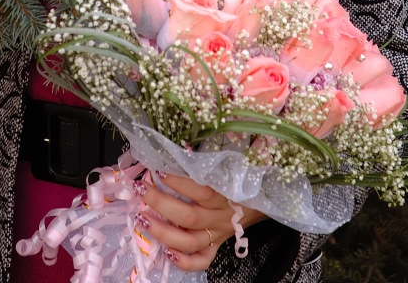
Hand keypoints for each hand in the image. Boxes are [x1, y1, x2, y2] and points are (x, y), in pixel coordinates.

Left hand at [137, 171, 266, 271]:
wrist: (265, 198)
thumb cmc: (244, 176)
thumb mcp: (233, 163)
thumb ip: (210, 159)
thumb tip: (183, 147)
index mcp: (226, 193)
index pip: (199, 189)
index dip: (177, 181)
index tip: (156, 168)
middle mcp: (220, 217)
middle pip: (188, 216)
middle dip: (161, 203)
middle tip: (141, 189)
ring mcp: (217, 234)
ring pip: (190, 241)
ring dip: (164, 232)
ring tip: (142, 218)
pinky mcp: (217, 245)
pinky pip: (202, 260)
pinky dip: (184, 261)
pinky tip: (167, 253)